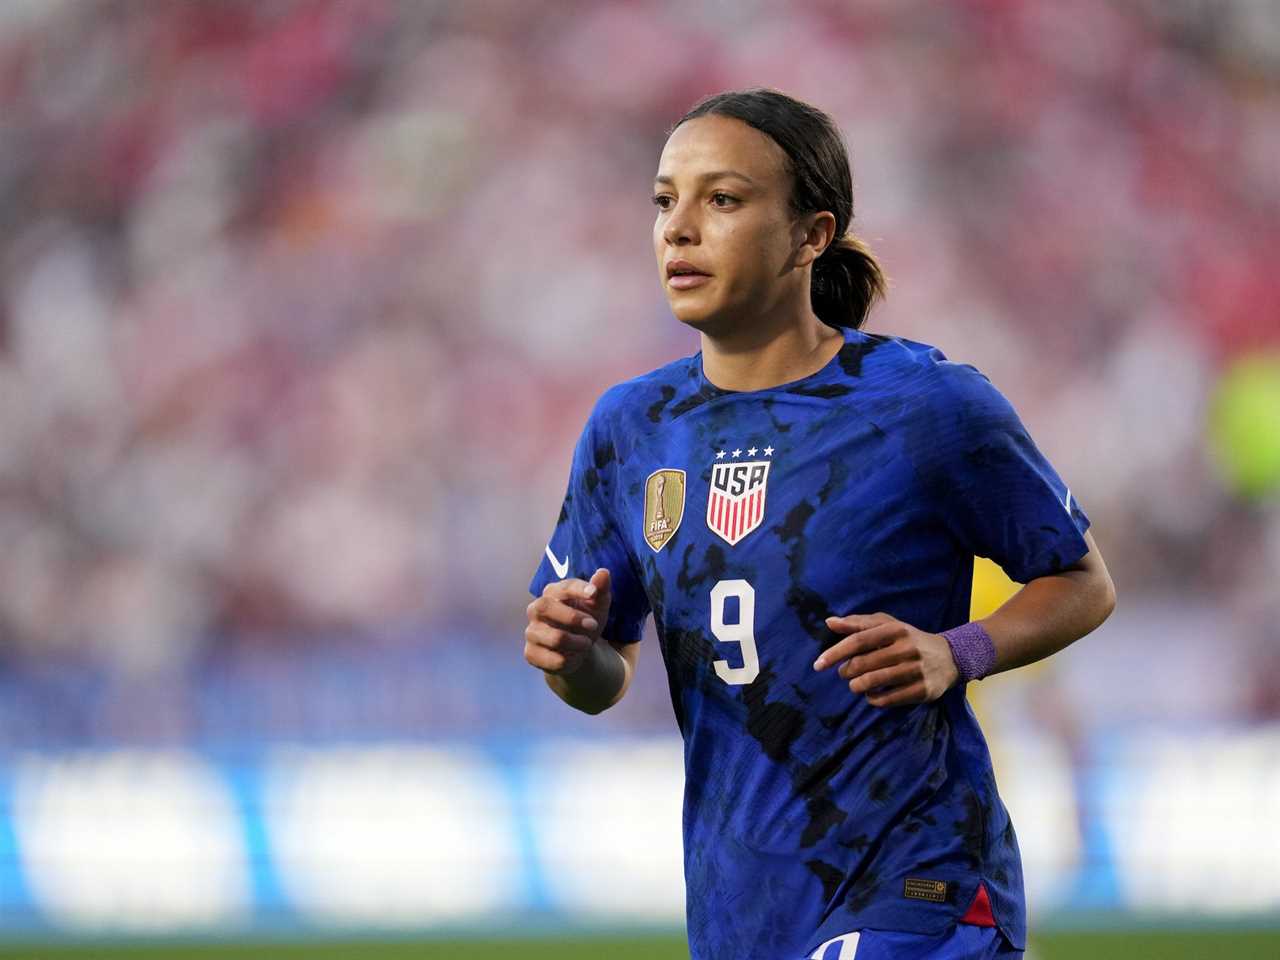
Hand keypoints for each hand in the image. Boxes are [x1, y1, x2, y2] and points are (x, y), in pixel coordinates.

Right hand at [524, 568, 612, 676]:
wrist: (579, 651)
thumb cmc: (587, 621)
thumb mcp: (598, 607)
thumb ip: (600, 590)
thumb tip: (603, 572)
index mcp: (552, 593)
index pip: (561, 587)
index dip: (578, 589)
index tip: (593, 594)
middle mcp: (536, 609)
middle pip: (545, 607)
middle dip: (572, 617)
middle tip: (593, 625)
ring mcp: (532, 632)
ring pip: (554, 638)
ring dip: (578, 642)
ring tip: (586, 643)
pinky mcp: (531, 653)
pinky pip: (552, 659)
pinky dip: (570, 660)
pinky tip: (574, 657)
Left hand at [813, 612, 958, 707]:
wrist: (949, 657)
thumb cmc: (908, 639)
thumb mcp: (887, 625)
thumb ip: (858, 623)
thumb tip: (829, 622)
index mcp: (896, 629)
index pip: (859, 641)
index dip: (835, 653)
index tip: (818, 664)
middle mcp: (907, 648)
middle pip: (864, 663)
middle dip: (846, 671)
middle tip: (844, 673)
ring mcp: (916, 670)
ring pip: (874, 682)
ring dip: (857, 686)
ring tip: (855, 685)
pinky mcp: (923, 690)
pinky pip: (889, 699)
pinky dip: (873, 699)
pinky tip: (871, 695)